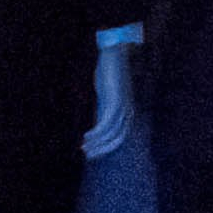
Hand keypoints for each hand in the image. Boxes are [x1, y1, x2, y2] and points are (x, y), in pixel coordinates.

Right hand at [83, 43, 135, 159]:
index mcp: (127, 111)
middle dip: (103, 149)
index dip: (106, 146)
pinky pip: (106, 124)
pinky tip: (86, 137)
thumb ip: (104, 106)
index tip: (93, 152)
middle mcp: (127, 111)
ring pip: (112, 134)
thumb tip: (98, 119)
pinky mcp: (115, 102)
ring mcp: (123, 107)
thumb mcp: (106, 94)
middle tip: (88, 156)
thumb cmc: (109, 73)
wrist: (114, 56)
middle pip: (118, 139)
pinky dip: (97, 133)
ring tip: (84, 148)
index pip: (119, 136)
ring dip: (97, 143)